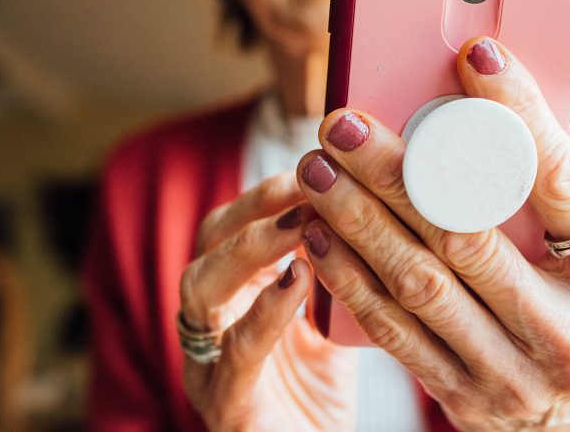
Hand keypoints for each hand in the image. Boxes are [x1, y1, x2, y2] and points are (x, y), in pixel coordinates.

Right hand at [178, 174, 355, 430]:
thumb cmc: (319, 397)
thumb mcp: (328, 323)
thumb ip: (335, 273)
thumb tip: (368, 210)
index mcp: (233, 298)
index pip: (233, 226)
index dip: (268, 192)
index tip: (315, 164)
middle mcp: (212, 323)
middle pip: (208, 243)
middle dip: (255, 206)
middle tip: (304, 183)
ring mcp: (209, 363)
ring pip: (201, 288)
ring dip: (252, 248)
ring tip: (299, 223)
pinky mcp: (225, 404)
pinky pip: (236, 351)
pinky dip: (264, 311)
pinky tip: (296, 279)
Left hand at [297, 37, 569, 430]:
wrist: (566, 427)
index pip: (564, 184)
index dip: (519, 115)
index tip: (475, 55)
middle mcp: (569, 335)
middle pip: (469, 235)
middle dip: (397, 173)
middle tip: (345, 122)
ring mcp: (512, 373)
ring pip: (419, 284)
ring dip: (357, 220)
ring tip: (316, 168)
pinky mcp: (461, 395)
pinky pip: (393, 332)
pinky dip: (349, 278)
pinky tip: (317, 233)